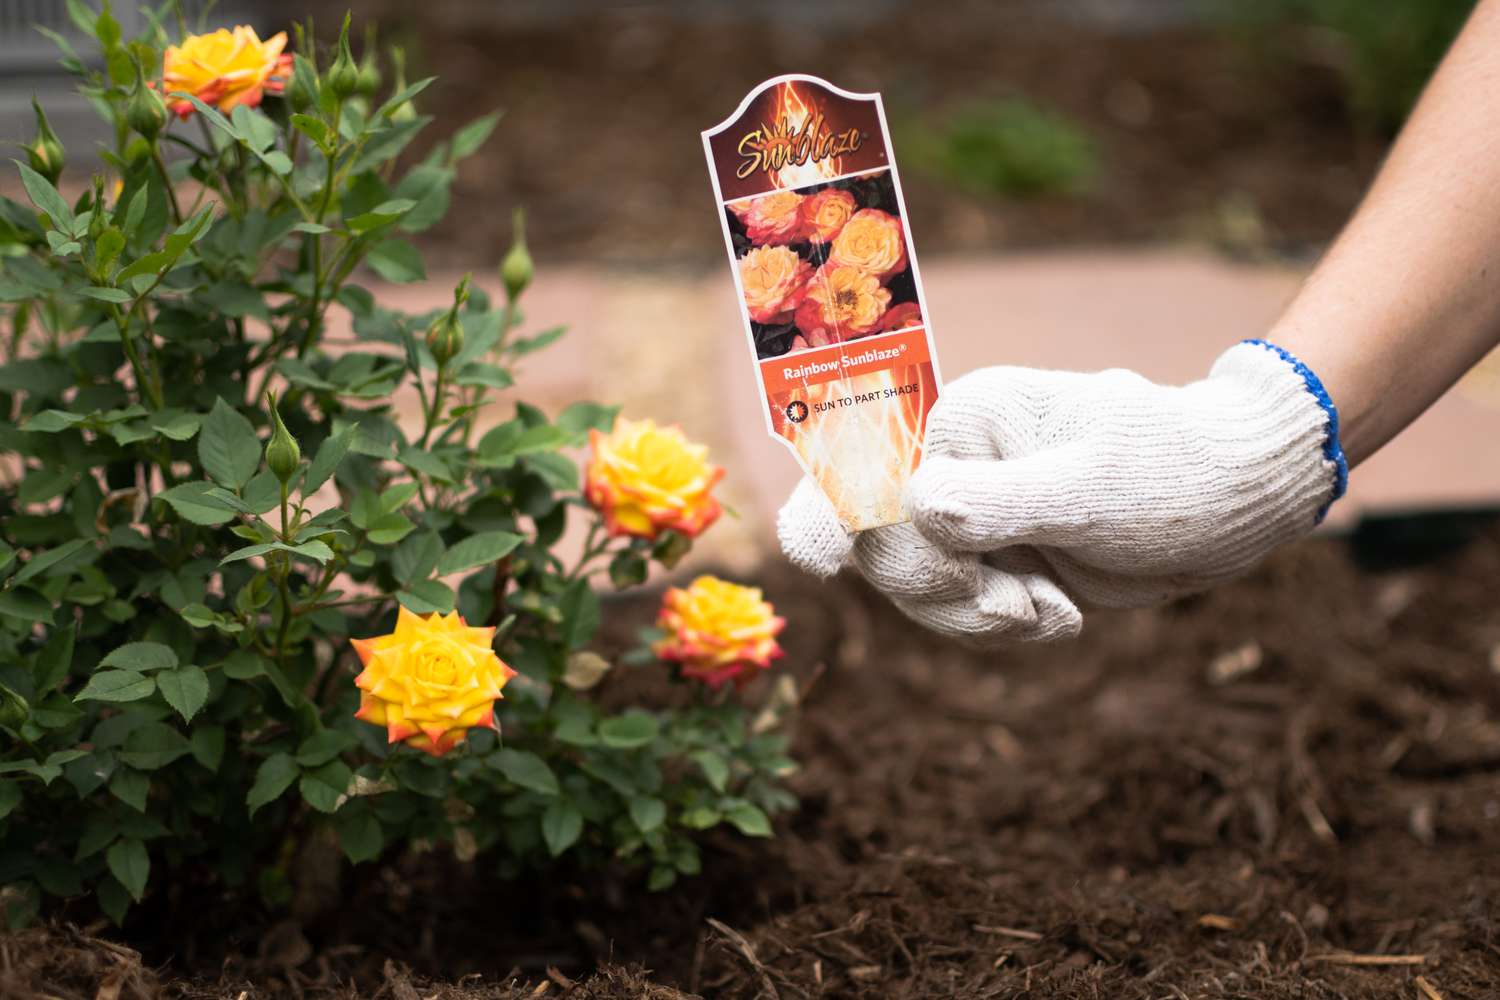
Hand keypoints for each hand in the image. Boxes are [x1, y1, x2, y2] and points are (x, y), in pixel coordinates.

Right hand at [777, 341, 1345, 644]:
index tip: (823, 558)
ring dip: (976, 619)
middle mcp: (947, 461)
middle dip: (937, 588)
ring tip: (1052, 610)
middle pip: (876, 541)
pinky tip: (1061, 612)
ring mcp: (963, 514)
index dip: (827, 508)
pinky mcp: (986, 560)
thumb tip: (915, 504)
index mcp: (961, 419)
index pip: (862, 463)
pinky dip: (1000, 629)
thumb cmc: (1172, 472)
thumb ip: (1000, 500)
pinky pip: (952, 613)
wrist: (1231, 506)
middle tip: (1013, 602)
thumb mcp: (1092, 489)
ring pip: (912, 588)